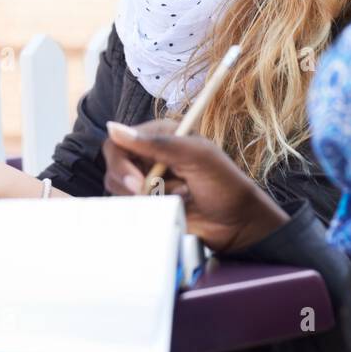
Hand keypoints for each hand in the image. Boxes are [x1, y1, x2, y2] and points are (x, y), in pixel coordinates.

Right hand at [103, 119, 288, 252]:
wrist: (239, 224)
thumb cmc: (224, 185)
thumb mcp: (196, 156)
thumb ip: (156, 143)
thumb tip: (112, 127)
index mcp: (159, 137)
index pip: (117, 143)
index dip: (121, 164)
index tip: (138, 183)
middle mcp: (149, 158)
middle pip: (113, 168)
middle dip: (134, 185)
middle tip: (159, 194)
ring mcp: (148, 184)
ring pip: (119, 192)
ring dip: (148, 199)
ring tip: (178, 198)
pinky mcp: (149, 207)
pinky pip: (129, 210)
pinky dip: (147, 213)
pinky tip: (170, 211)